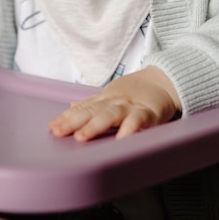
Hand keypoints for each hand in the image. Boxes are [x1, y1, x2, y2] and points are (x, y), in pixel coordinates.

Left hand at [48, 66, 180, 140]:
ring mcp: (131, 105)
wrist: (165, 81)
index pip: (83, 108)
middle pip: (92, 110)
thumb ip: (93, 102)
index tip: (52, 127)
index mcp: (106, 99)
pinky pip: (138, 120)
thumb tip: (71, 106)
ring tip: (82, 136)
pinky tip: (121, 138)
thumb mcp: (113, 95)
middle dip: (74, 121)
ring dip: (95, 125)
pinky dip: (130, 129)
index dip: (67, 117)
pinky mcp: (148, 112)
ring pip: (111, 114)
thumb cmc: (138, 92)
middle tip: (58, 132)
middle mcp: (115, 101)